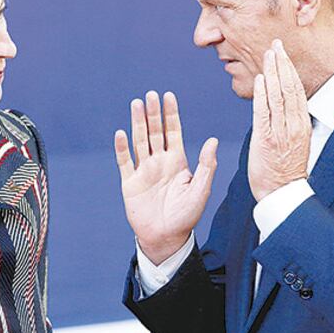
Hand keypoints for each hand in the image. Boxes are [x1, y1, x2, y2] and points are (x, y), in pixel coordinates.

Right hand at [114, 91, 218, 263]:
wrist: (166, 238)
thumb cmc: (186, 216)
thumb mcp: (201, 190)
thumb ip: (206, 165)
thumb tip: (212, 140)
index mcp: (177, 162)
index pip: (173, 132)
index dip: (171, 114)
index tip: (168, 96)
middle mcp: (159, 162)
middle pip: (155, 132)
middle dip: (152, 113)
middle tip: (149, 94)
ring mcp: (144, 171)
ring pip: (139, 141)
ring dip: (137, 123)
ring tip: (135, 104)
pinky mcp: (130, 183)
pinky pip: (125, 162)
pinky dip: (122, 148)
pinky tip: (121, 133)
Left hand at [248, 39, 311, 201]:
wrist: (283, 193)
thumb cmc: (286, 169)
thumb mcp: (296, 142)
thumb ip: (290, 122)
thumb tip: (284, 105)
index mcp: (302, 124)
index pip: (297, 90)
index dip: (290, 70)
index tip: (284, 53)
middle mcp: (293, 125)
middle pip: (289, 88)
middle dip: (282, 64)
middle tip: (276, 44)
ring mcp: (280, 131)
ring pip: (277, 95)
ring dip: (272, 72)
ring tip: (268, 53)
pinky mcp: (266, 139)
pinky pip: (264, 112)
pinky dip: (262, 94)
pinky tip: (260, 78)